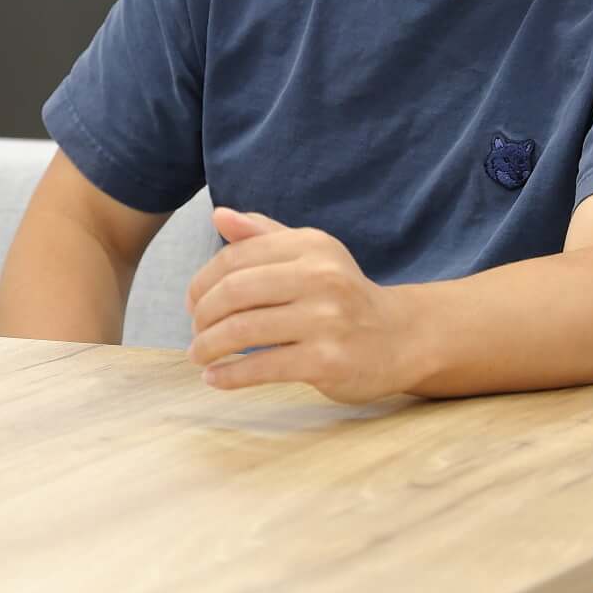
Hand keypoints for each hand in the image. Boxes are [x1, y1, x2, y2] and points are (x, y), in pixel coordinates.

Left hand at [185, 207, 420, 404]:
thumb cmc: (343, 295)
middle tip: (194, 332)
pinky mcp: (328, 361)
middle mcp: (321, 277)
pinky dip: (229, 374)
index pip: (236, 257)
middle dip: (202, 314)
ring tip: (198, 355)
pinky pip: (263, 366)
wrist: (401, 338)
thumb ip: (263, 235)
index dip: (202, 281)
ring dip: (208, 345)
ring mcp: (326, 320)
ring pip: (243, 330)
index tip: (192, 303)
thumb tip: (218, 214)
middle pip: (234, 292)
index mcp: (311, 246)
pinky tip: (215, 378)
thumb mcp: (310, 255)